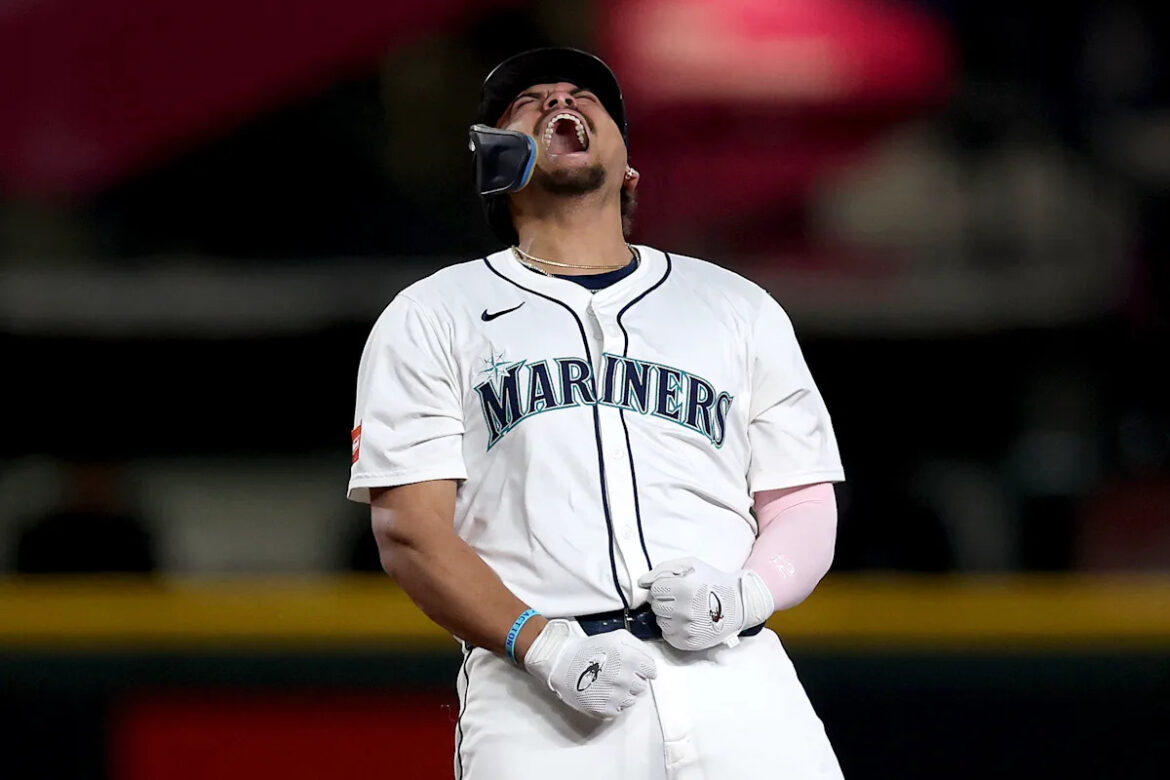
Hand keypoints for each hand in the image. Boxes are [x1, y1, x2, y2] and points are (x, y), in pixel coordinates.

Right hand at [522, 620, 656, 719]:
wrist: (562, 662)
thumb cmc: (588, 649)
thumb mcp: (617, 637)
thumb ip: (639, 648)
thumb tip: (649, 662)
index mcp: (629, 658)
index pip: (651, 671)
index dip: (642, 669)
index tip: (634, 669)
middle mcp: (624, 677)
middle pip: (641, 686)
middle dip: (632, 680)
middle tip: (616, 674)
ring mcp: (615, 695)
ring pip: (631, 700)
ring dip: (623, 693)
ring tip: (607, 683)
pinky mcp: (605, 709)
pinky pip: (619, 710)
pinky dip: (612, 703)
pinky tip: (602, 692)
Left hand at [637, 557, 773, 650]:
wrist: (738, 604)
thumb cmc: (712, 581)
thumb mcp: (690, 565)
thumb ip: (663, 570)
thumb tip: (641, 581)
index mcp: (684, 588)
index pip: (655, 589)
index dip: (663, 586)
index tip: (675, 587)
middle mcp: (684, 611)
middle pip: (656, 606)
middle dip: (664, 601)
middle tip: (680, 598)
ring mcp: (687, 629)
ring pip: (660, 621)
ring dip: (668, 615)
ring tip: (684, 610)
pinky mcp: (689, 643)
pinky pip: (667, 635)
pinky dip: (673, 628)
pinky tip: (686, 621)